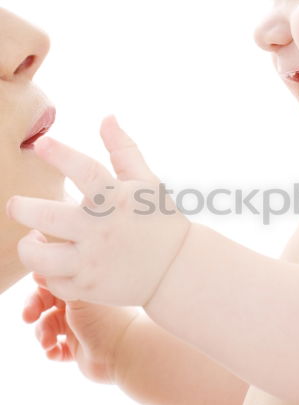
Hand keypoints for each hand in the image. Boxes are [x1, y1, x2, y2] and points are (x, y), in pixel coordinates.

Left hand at [6, 115, 190, 305]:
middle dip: (21, 207)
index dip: (60, 154)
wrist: (177, 270)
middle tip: (15, 204)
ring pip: (39, 257)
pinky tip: (52, 262)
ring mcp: (92, 261)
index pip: (85, 170)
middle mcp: (100, 230)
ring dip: (28, 246)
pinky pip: (53, 282)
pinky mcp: (89, 287)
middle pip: (46, 216)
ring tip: (32, 239)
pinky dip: (48, 273)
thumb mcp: (147, 182)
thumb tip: (107, 117)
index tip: (41, 143)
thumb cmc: (160, 221)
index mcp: (116, 200)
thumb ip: (123, 150)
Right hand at [23, 270, 139, 383]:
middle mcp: (80, 307)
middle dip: (33, 310)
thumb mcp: (79, 297)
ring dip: (42, 333)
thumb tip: (37, 271)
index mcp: (83, 290)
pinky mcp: (78, 350)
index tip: (35, 291)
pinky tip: (55, 352)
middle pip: (46, 303)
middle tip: (27, 318)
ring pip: (47, 327)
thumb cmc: (106, 321)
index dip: (40, 288)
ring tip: (47, 342)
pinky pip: (56, 349)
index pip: (53, 282)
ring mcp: (78, 329)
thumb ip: (58, 283)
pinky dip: (51, 350)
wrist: (126, 354)